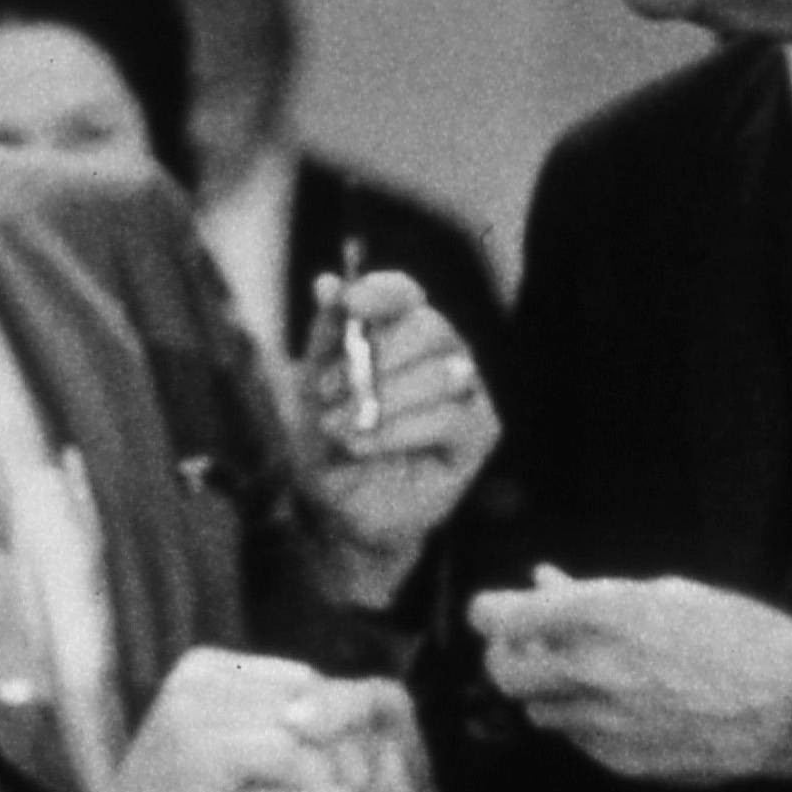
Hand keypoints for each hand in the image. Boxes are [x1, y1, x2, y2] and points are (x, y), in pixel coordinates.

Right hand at [85, 648, 367, 791]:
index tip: (348, 773)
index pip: (303, 680)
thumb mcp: (224, 752)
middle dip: (342, 748)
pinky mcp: (208, 751)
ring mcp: (200, 709)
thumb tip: (352, 710)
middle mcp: (201, 675)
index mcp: (205, 667)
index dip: (335, 726)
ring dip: (330, 777)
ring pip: (310, 730)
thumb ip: (269, 723)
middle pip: (313, 698)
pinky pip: (293, 761)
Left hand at [293, 269, 499, 605]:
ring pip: (440, 373)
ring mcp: (467, 391)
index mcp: (403, 331)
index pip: (406, 294)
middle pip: (431, 327)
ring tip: (336, 427)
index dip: (382, 291)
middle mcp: (443, 353)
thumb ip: (325, 336)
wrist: (342, 508)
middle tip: (326, 390)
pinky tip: (361, 445)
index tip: (350, 303)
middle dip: (376, 355)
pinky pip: (447, 418)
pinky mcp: (478, 434)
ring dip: (381, 398)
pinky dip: (397, 430)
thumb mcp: (312, 387)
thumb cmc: (332, 443)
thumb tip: (327, 283)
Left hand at [470, 570, 791, 782]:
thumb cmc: (737, 634)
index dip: (488, 613)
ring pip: (537, 712)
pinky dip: (584, 721)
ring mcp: (603, 723)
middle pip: (503, 673)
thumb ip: (593, 593)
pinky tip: (623, 706)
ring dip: (547, 691)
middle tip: (526, 647)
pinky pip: (578, 740)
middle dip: (508, 657)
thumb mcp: (664, 593)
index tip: (492, 612)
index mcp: (600, 616)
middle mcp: (591, 672)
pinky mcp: (620, 761)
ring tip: (587, 673)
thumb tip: (542, 583)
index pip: (500, 619)